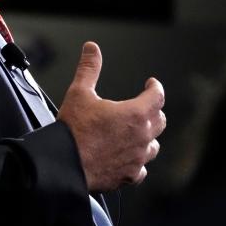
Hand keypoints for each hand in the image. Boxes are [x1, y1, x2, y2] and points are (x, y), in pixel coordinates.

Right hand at [57, 41, 165, 191]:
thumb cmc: (74, 131)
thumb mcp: (79, 92)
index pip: (157, 96)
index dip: (155, 87)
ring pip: (154, 146)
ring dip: (148, 137)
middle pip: (160, 120)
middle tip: (145, 106)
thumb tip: (92, 49)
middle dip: (153, 110)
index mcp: (135, 114)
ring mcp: (137, 158)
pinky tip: (129, 159)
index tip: (151, 84)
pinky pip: (142, 169)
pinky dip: (138, 162)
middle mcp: (142, 137)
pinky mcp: (129, 175)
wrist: (65, 164)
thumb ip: (89, 68)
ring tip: (138, 133)